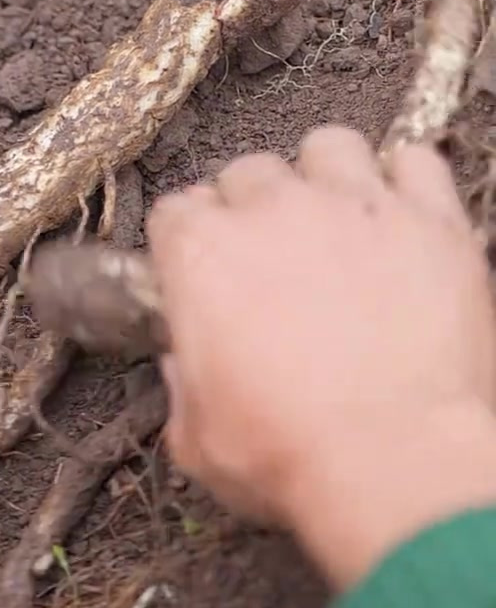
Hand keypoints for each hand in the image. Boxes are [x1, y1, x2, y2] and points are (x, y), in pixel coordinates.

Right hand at [146, 126, 495, 588]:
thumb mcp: (199, 441)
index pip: (177, 211)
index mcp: (201, 253)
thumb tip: (181, 365)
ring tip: (339, 220)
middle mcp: (273, 208)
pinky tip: (403, 218)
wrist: (398, 461)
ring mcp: (356, 204)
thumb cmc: (289, 457)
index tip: (205, 271)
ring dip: (326, 176)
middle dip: (253, 207)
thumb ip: (182, 388)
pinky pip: (416, 160)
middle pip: (248, 172)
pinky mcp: (431, 219)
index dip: (189, 242)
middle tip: (275, 258)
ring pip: (329, 146)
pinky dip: (409, 182)